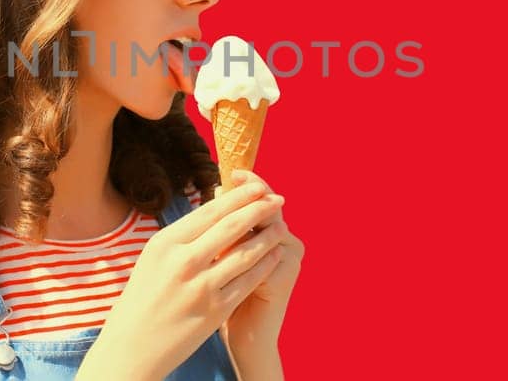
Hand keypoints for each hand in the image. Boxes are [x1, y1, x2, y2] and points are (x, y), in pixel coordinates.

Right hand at [77, 176, 287, 379]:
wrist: (132, 347)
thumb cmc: (143, 298)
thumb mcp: (152, 258)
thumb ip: (182, 237)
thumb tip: (216, 210)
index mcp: (165, 244)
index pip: (209, 211)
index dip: (239, 196)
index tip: (258, 187)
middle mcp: (182, 262)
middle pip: (231, 226)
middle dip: (259, 208)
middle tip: (278, 199)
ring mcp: (200, 287)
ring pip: (245, 254)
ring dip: (268, 236)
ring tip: (282, 225)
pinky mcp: (215, 310)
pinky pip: (248, 282)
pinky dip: (265, 265)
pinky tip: (275, 256)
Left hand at [222, 169, 303, 352]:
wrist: (244, 335)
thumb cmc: (228, 292)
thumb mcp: (224, 254)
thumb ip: (224, 226)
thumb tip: (216, 190)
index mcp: (274, 232)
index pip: (263, 200)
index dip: (250, 184)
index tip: (230, 171)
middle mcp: (288, 241)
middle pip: (270, 208)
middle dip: (249, 194)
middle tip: (229, 180)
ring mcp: (291, 258)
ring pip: (269, 228)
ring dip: (243, 221)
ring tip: (220, 212)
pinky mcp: (286, 276)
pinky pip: (265, 253)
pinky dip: (244, 248)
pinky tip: (224, 246)